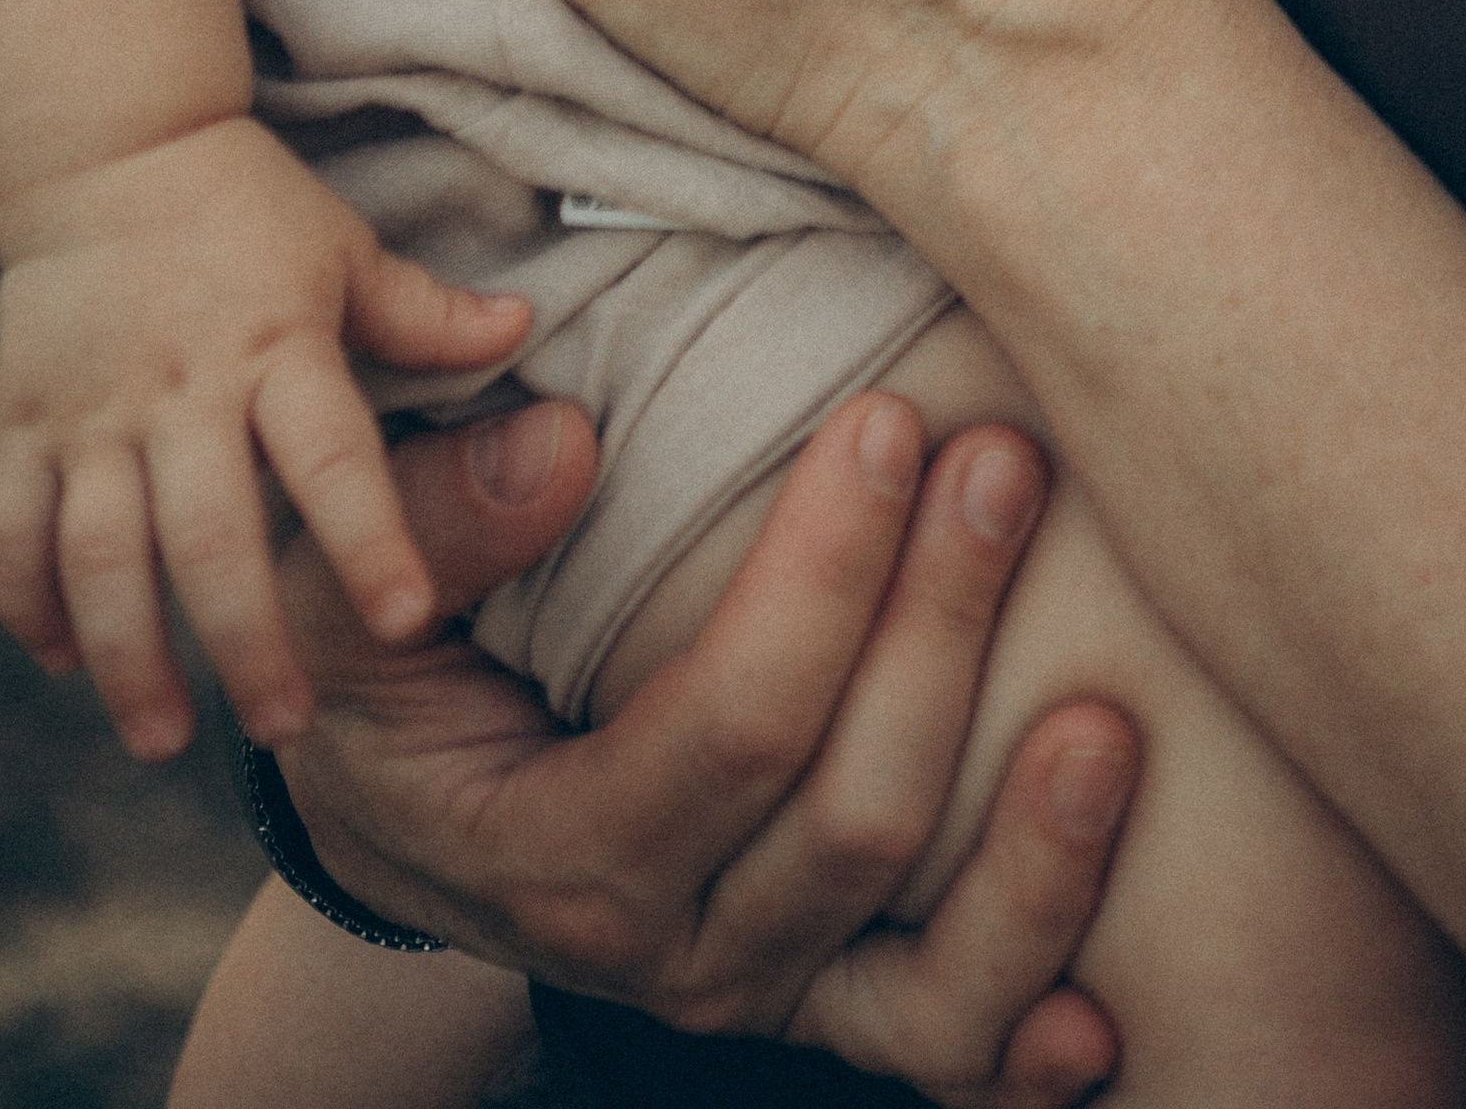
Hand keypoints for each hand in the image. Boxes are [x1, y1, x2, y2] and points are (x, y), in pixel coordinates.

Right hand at [0, 112, 530, 756]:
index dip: (370, 538)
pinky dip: (29, 604)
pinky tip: (62, 664)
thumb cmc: (248, 207)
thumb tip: (523, 328)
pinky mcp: (24, 422)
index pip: (332, 455)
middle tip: (285, 729)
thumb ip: (424, 314)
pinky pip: (14, 529)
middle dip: (243, 642)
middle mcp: (182, 387)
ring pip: (99, 554)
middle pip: (210, 535)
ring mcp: (93, 410)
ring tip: (165, 741)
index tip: (408, 619)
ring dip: (127, 655)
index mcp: (277, 345)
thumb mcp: (345, 249)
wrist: (107, 147)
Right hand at [279, 387, 1137, 1105]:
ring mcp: (751, 988)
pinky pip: (933, 1052)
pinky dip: (1024, 1042)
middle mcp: (666, 949)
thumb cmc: (383, 668)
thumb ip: (441, 518)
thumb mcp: (353, 594)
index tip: (889, 420)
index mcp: (554, 856)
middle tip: (1005, 463)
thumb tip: (564, 443)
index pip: (731, 727)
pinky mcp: (817, 1001)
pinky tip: (1105, 1012)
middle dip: (943, 634)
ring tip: (1112, 720)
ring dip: (1036, 856)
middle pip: (851, 821)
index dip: (826, 578)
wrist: (394, 803)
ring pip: (925, 972)